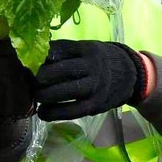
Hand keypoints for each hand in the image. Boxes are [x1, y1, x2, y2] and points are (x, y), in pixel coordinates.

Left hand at [33, 39, 147, 121]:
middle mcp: (92, 66)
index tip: (29, 61)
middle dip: (41, 77)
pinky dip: (56, 113)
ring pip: (67, 92)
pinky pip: (73, 111)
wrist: (132, 75)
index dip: (43, 56)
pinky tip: (43, 113)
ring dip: (46, 96)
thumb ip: (66, 51)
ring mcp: (95, 86)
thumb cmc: (101, 60)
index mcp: (87, 49)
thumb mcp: (88, 48)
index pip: (61, 49)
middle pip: (62, 71)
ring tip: (35, 97)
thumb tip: (36, 56)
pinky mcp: (96, 104)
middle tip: (30, 81)